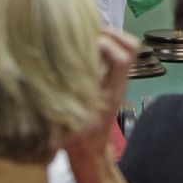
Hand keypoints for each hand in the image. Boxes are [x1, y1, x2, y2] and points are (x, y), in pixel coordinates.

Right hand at [64, 29, 137, 158]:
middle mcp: (119, 82)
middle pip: (131, 47)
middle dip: (111, 33)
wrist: (89, 151)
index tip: (84, 41)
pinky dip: (104, 44)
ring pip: (127, 48)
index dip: (106, 44)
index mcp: (111, 91)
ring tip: (86, 34)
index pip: (122, 59)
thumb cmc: (77, 138)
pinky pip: (116, 53)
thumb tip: (51, 72)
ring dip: (109, 36)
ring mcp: (118, 80)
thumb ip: (66, 97)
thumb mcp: (69, 118)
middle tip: (87, 30)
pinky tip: (84, 45)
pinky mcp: (112, 79)